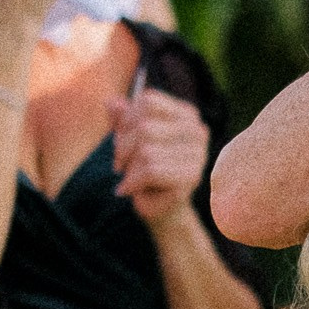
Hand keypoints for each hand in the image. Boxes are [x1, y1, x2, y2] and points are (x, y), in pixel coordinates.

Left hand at [110, 88, 210, 230]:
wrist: (160, 207)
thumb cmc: (145, 169)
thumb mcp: (129, 139)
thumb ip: (122, 119)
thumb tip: (110, 102)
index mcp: (185, 115)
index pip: (148, 101)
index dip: (126, 119)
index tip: (120, 139)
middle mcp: (197, 130)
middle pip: (145, 126)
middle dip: (123, 147)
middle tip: (120, 165)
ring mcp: (198, 154)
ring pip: (146, 151)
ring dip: (129, 168)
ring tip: (129, 177)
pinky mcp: (191, 177)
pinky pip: (151, 171)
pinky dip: (133, 181)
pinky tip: (130, 189)